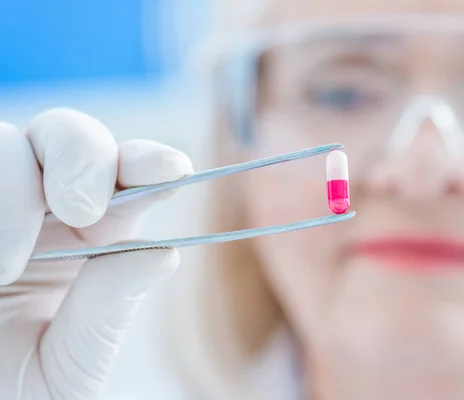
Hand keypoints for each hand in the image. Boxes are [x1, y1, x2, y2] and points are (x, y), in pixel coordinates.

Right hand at [0, 108, 192, 398]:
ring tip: (7, 267)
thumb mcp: (71, 360)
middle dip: (84, 159)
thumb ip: (108, 308)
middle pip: (71, 137)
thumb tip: (166, 254)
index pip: (128, 179)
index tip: (173, 169)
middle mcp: (44, 209)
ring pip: (9, 143)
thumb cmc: (18, 389)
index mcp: (90, 236)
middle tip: (83, 211)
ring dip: (15, 192)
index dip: (149, 162)